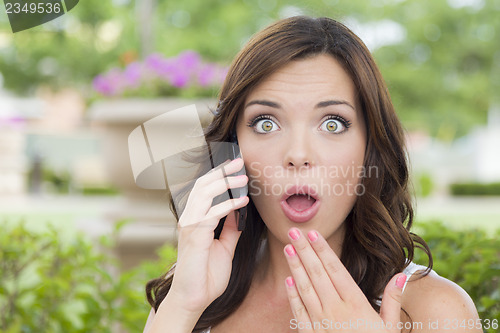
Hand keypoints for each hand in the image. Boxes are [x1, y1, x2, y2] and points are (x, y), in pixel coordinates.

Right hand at [169, 158, 248, 313]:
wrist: (194, 298)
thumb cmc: (207, 274)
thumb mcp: (225, 246)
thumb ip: (230, 227)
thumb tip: (239, 209)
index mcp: (195, 219)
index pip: (204, 189)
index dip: (218, 175)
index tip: (234, 166)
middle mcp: (189, 218)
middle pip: (202, 185)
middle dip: (221, 172)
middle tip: (239, 162)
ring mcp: (189, 226)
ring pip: (204, 193)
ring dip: (225, 183)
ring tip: (243, 178)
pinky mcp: (194, 235)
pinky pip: (212, 213)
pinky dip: (228, 205)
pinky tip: (242, 202)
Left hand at [283, 228, 406, 331]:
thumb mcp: (391, 328)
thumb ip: (393, 300)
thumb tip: (401, 276)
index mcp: (355, 305)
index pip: (336, 270)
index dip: (323, 250)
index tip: (314, 234)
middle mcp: (335, 311)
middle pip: (317, 274)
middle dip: (305, 251)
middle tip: (294, 231)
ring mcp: (321, 323)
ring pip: (305, 289)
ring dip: (295, 267)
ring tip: (288, 248)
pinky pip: (299, 312)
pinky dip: (292, 295)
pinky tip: (288, 280)